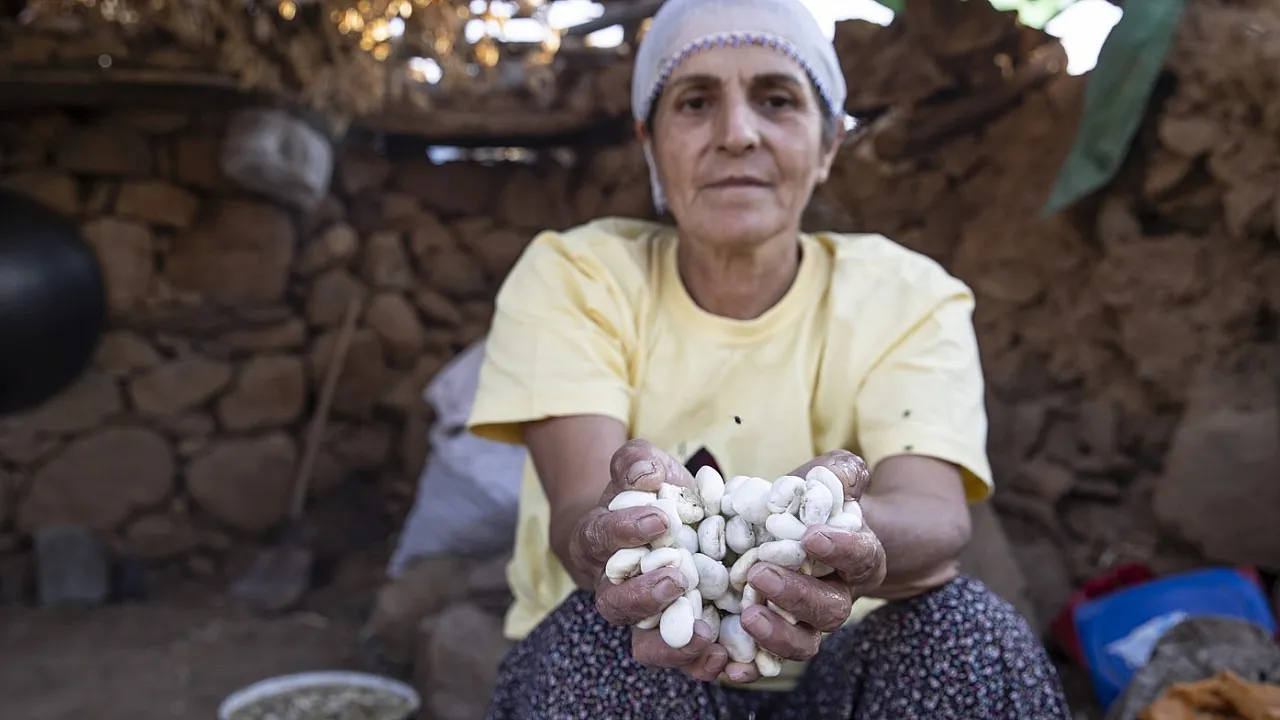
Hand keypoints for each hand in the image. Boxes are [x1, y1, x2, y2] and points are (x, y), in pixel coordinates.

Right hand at [568, 439, 728, 681]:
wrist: (654, 527)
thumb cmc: (647, 494)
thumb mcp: (641, 467)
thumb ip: (637, 463)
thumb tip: (646, 474)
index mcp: (598, 542)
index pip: (601, 538)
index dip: (625, 531)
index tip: (659, 520)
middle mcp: (614, 588)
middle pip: (615, 603)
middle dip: (644, 595)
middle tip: (677, 579)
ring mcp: (645, 618)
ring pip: (644, 644)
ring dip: (672, 645)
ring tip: (704, 633)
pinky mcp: (677, 637)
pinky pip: (683, 662)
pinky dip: (703, 665)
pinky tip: (727, 658)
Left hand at [725, 450, 887, 683]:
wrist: (796, 534)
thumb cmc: (814, 503)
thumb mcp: (831, 478)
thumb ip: (840, 473)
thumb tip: (833, 475)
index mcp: (857, 559)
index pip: (859, 557)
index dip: (840, 550)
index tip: (812, 537)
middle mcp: (836, 598)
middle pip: (830, 610)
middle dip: (796, 594)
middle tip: (761, 574)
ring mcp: (806, 623)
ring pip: (803, 642)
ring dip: (776, 634)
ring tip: (747, 615)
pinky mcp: (773, 639)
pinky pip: (766, 662)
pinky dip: (750, 667)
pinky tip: (729, 665)